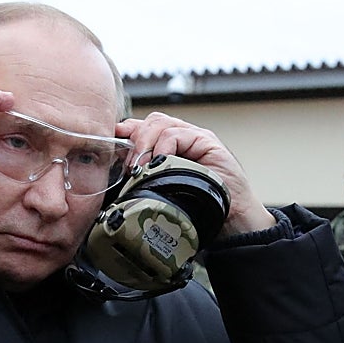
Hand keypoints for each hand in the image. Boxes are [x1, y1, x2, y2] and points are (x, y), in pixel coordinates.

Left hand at [115, 112, 276, 236]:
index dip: (125, 133)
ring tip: (141, 167)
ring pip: (160, 123)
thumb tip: (120, 178)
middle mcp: (182, 139)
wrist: (234, 221)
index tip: (109, 143)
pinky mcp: (207, 142)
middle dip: (133, 140)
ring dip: (145, 144)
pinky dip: (164, 146)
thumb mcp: (164, 193)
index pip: (141, 129)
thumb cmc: (200, 210)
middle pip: (149, 122)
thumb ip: (147, 179)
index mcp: (170, 149)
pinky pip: (177, 133)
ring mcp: (195, 138)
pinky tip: (161, 164)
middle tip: (129, 166)